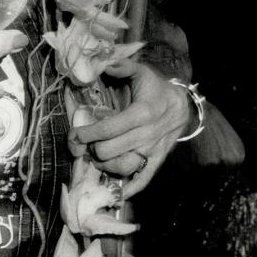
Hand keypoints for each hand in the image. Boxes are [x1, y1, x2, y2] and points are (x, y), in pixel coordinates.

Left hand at [68, 62, 190, 198]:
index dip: (87, 134)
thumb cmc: (154, 88)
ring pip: (122, 167)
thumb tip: (105, 63)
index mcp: (141, 113)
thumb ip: (122, 66)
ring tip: (96, 158)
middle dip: (91, 150)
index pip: (108, 130)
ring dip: (104, 166)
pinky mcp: (157, 161)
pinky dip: (129, 189)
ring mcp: (152, 151)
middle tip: (83, 145)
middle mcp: (147, 135)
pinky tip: (116, 193)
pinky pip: (143, 179)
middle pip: (110, 151)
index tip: (74, 135)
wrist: (182, 104)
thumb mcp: (140, 72)